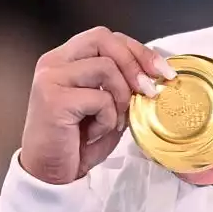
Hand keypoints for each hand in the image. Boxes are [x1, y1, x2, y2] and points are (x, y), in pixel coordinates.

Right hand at [20, 27, 174, 184]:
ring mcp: (51, 78)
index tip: (162, 71)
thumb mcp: (108, 105)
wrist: (51, 174)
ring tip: (111, 120)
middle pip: (104, 39)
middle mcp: (54, 62)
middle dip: (134, 63)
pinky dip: (107, 119)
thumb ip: (122, 83)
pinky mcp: (53, 99)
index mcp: (66, 59)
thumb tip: (155, 72)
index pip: (106, 37)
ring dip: (120, 97)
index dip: (137, 50)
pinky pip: (100, 98)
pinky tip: (93, 133)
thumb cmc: (78, 141)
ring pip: (106, 67)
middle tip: (149, 90)